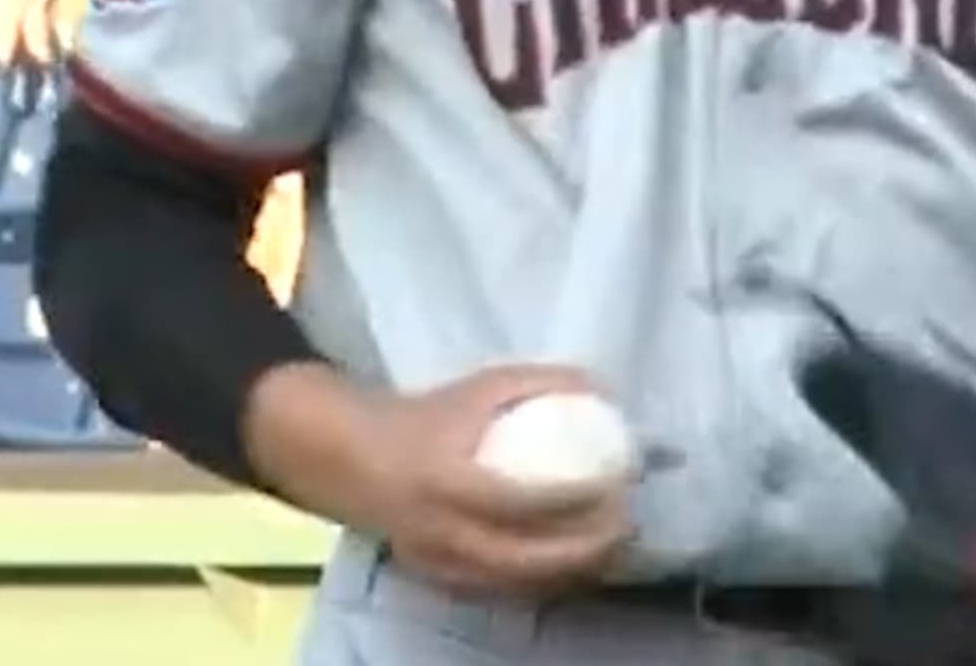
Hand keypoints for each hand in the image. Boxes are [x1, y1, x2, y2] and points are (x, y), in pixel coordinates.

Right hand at [342, 366, 635, 597]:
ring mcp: (440, 565)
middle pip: (525, 560)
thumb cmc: (422, 418)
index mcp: (446, 482)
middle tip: (626, 525)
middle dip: (584, 550)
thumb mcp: (476, 388)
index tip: (615, 485)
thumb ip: (536, 383)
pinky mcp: (441, 581)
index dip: (573, 499)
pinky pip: (502, 592)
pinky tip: (575, 565)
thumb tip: (601, 387)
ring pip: (518, 585)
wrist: (350, 459)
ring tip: (612, 548)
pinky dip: (543, 582)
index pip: (520, 502)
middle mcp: (442, 533)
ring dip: (572, 573)